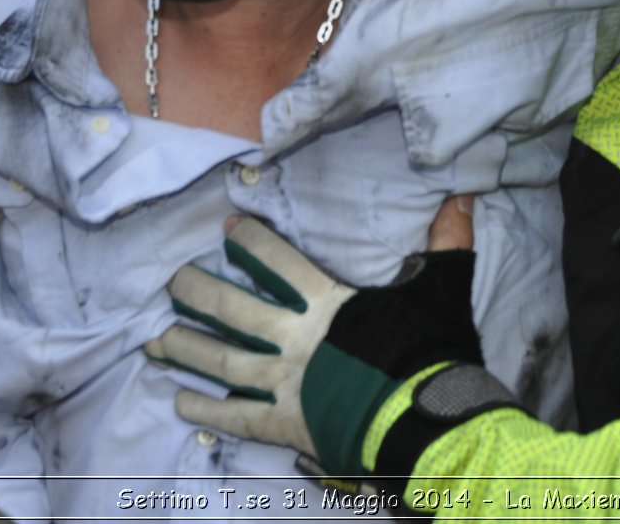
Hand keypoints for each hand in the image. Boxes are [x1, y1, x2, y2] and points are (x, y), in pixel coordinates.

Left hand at [146, 205, 482, 476]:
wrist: (426, 419)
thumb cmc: (431, 352)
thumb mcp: (441, 288)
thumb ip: (445, 243)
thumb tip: (461, 198)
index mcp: (326, 304)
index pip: (279, 264)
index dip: (253, 244)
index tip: (229, 230)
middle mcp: (295, 339)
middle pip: (235, 311)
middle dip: (200, 294)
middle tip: (172, 281)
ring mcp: (285, 382)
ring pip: (225, 362)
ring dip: (190, 349)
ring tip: (157, 340)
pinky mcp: (286, 422)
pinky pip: (238, 416)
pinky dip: (208, 410)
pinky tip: (180, 401)